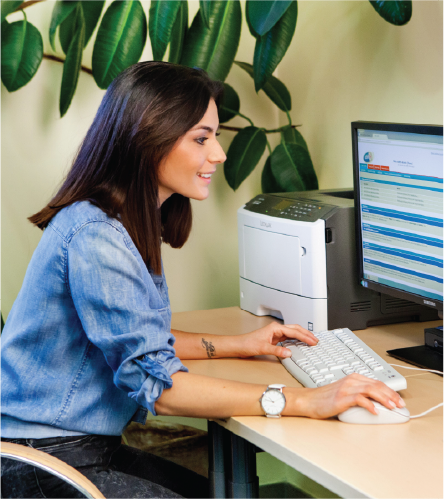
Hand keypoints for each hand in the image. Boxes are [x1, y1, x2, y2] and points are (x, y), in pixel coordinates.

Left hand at [237, 321, 317, 358]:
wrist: (239, 345)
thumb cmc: (248, 344)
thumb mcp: (263, 348)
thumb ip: (277, 351)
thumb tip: (289, 353)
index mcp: (275, 328)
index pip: (293, 331)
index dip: (304, 337)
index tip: (312, 341)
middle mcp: (276, 329)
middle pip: (295, 329)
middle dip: (306, 334)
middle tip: (316, 340)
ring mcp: (276, 334)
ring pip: (293, 333)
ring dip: (302, 336)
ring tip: (311, 341)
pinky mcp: (275, 339)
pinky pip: (289, 338)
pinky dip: (297, 340)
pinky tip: (301, 344)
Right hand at [288, 373, 405, 418]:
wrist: (309, 400)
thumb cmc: (326, 399)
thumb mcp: (345, 394)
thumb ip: (360, 395)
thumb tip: (377, 405)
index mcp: (354, 378)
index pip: (377, 382)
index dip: (390, 391)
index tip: (399, 400)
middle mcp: (351, 381)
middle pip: (376, 385)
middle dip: (391, 395)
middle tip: (400, 405)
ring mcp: (346, 388)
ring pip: (371, 390)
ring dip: (384, 399)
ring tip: (392, 407)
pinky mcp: (342, 397)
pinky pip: (359, 399)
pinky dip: (369, 405)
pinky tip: (375, 411)